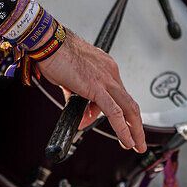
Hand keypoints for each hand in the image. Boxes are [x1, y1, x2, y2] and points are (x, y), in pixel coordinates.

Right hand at [37, 29, 145, 151]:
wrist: (48, 42)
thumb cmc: (54, 54)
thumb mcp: (69, 79)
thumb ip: (78, 96)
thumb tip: (82, 114)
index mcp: (106, 67)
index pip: (116, 94)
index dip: (114, 112)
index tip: (101, 122)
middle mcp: (110, 72)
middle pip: (130, 103)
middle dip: (136, 124)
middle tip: (138, 139)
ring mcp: (106, 79)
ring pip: (128, 109)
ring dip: (134, 130)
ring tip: (135, 144)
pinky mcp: (97, 87)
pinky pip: (114, 112)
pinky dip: (122, 129)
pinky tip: (126, 140)